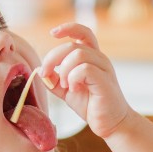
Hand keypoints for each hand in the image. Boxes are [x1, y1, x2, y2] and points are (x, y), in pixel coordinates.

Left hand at [40, 22, 130, 137]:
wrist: (111, 123)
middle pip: (72, 45)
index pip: (83, 32)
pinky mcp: (105, 81)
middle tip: (45, 74)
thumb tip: (41, 71)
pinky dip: (73, 78)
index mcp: (92, 57)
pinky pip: (84, 69)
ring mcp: (104, 69)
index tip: (53, 33)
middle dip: (52, 58)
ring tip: (65, 86)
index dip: (68, 28)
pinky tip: (74, 89)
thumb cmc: (91, 105)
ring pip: (78, 54)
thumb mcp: (67, 91)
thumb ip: (55, 80)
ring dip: (64, 70)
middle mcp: (99, 59)